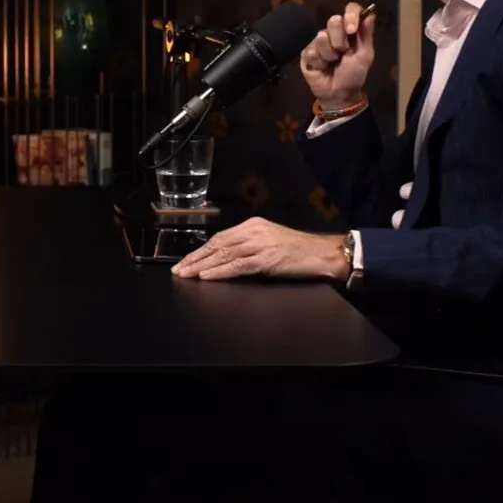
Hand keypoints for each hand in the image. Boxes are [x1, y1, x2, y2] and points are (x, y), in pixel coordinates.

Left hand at [171, 218, 348, 281]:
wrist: (324, 253)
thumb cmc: (300, 251)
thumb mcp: (270, 243)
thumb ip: (249, 247)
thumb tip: (226, 259)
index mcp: (253, 225)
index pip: (220, 238)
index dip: (200, 250)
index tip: (185, 261)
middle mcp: (254, 232)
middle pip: (217, 245)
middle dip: (195, 258)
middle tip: (177, 269)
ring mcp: (260, 245)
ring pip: (223, 255)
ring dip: (201, 266)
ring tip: (186, 274)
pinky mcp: (267, 259)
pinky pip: (238, 266)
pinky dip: (220, 272)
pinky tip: (207, 276)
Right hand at [299, 2, 375, 110]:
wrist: (338, 93)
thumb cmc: (353, 74)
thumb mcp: (365, 55)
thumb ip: (366, 35)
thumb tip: (371, 14)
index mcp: (351, 30)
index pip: (351, 9)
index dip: (350, 15)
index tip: (352, 30)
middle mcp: (335, 32)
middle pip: (334, 20)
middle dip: (340, 40)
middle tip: (342, 53)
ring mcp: (319, 40)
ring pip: (321, 37)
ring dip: (329, 55)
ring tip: (331, 63)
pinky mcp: (307, 51)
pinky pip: (311, 50)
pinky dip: (319, 62)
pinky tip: (321, 67)